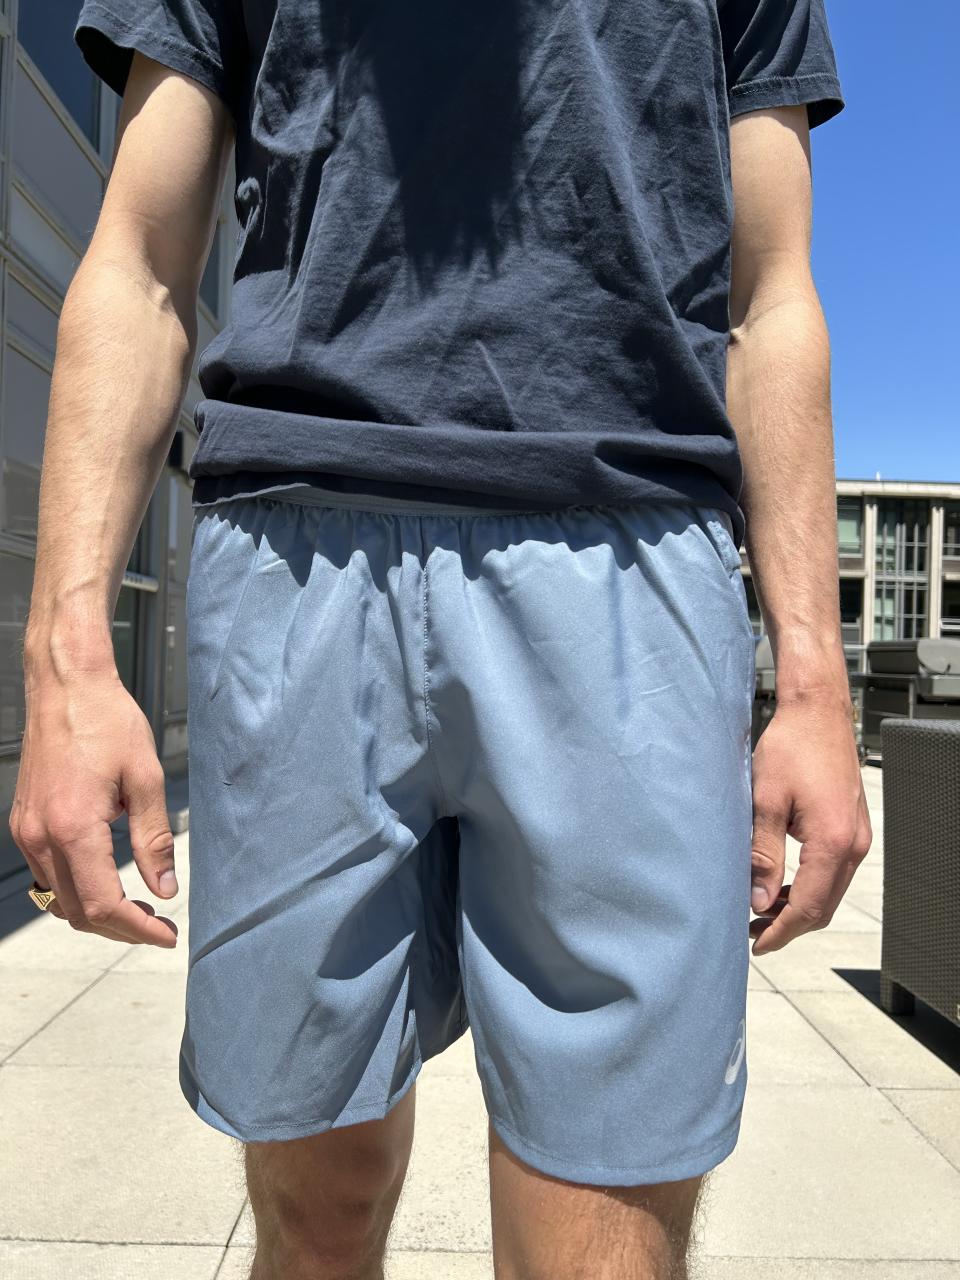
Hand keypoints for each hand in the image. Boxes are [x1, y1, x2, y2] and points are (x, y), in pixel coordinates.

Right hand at [10, 664, 178, 946]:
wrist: (65, 686)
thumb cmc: (107, 721)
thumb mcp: (146, 778)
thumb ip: (154, 839)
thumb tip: (164, 889)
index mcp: (73, 827)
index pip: (103, 903)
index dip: (138, 929)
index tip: (168, 936)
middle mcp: (41, 836)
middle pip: (77, 911)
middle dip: (120, 928)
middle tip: (158, 926)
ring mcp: (26, 831)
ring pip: (57, 899)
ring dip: (96, 912)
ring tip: (137, 908)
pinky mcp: (23, 823)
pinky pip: (46, 875)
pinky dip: (75, 890)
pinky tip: (105, 880)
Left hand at [748, 691, 871, 954]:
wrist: (817, 712)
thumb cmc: (791, 747)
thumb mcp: (765, 800)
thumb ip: (763, 854)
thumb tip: (760, 900)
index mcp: (833, 841)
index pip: (809, 906)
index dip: (781, 931)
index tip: (756, 944)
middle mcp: (853, 844)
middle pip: (824, 906)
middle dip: (789, 925)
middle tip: (752, 933)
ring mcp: (857, 836)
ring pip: (830, 891)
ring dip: (798, 907)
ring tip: (761, 913)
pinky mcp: (851, 827)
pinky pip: (833, 871)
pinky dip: (809, 886)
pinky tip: (781, 886)